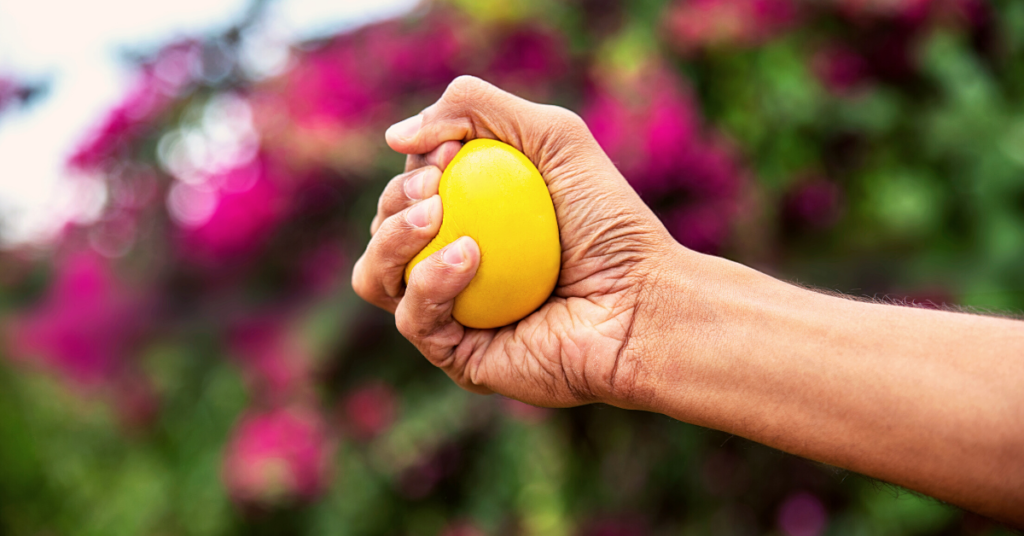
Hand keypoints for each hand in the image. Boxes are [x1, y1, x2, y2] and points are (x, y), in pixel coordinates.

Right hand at [352, 76, 683, 407]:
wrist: (643, 303)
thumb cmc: (608, 222)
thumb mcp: (552, 137)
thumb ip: (475, 108)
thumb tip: (395, 137)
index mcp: (470, 220)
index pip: (408, 190)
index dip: (415, 167)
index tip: (451, 154)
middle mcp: (452, 267)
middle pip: (382, 231)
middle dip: (395, 200)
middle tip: (437, 187)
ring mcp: (452, 315)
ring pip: (375, 277)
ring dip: (393, 237)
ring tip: (436, 216)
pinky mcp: (457, 356)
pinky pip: (413, 318)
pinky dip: (430, 280)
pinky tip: (468, 255)